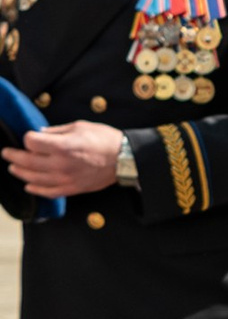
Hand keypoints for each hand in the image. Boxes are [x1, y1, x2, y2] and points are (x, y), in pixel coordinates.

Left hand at [5, 122, 123, 195]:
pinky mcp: (71, 188)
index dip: (27, 138)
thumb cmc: (104, 139)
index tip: (29, 137)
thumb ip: (56, 131)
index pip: (31, 143)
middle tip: (6, 153)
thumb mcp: (80, 126)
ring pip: (33, 178)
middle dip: (14, 156)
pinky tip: (28, 186)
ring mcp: (65, 179)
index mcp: (62, 146)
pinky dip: (36, 190)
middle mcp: (60, 164)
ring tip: (13, 168)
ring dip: (20, 173)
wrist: (125, 159)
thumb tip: (40, 133)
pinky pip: (48, 192)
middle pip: (27, 161)